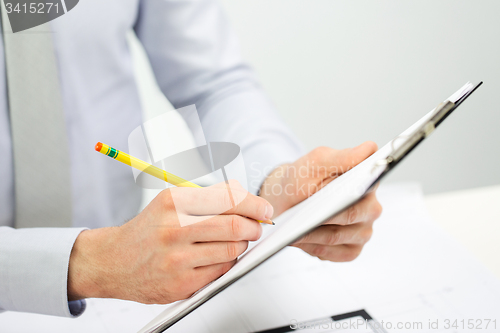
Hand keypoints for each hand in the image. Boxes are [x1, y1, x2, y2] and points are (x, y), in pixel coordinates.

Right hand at [67, 180, 272, 303]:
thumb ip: (208, 197)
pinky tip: (215, 257)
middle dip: (253, 227)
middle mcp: (174, 229)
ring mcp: (177, 259)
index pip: (228, 199)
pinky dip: (226, 263)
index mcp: (174, 203)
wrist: (114, 262)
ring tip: (231, 241)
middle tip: (255, 227)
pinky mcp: (180, 284)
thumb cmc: (148, 230)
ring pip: (232, 250)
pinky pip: (221, 271)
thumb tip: (245, 198)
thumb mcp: (171, 201)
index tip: (264, 209)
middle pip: (234, 226)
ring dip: (240, 245)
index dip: (254, 205)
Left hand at [259, 142, 381, 261]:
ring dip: (313, 232)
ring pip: (338, 236)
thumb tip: (370, 149)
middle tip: (303, 213)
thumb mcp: (315, 162)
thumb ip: (341, 157)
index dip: (357, 188)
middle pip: (352, 214)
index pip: (369, 185)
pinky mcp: (351, 250)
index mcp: (367, 181)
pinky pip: (333, 253)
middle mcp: (371, 207)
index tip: (341, 192)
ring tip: (293, 226)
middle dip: (325, 215)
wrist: (287, 199)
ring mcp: (363, 230)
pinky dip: (314, 246)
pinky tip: (301, 238)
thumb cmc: (303, 179)